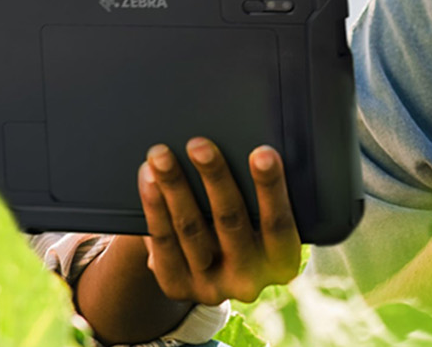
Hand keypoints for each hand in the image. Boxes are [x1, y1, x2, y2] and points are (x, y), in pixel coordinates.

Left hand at [138, 138, 301, 304]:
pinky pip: (163, 242)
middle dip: (214, 177)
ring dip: (175, 186)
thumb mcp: (265, 221)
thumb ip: (264, 195)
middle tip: (199, 145)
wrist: (213, 269)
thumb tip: (256, 146)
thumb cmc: (248, 225)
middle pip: (230, 221)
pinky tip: (149, 179)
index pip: (278, 223)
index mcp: (282, 262)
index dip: (271, 188)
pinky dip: (155, 206)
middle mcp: (249, 280)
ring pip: (191, 229)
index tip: (262, 152)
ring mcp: (211, 286)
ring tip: (162, 155)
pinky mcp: (177, 286)